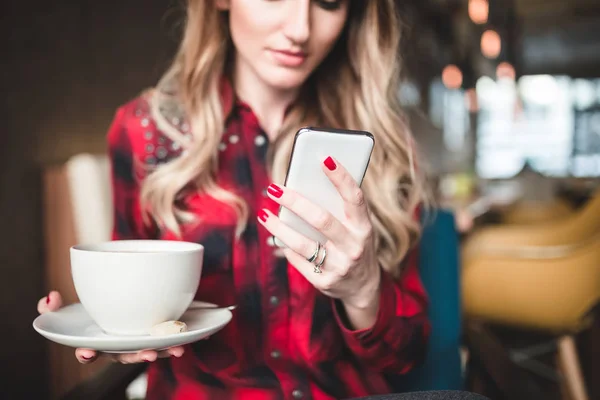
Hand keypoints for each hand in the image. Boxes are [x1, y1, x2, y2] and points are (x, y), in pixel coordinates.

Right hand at [37, 291, 184, 363]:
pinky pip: (169, 341)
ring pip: (151, 351)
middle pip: (126, 356)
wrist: (123, 306)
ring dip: (164, 352)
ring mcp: (137, 343)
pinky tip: (197, 337)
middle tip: (146, 354)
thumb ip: (53, 306)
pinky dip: (183, 340)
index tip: (88, 351)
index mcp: (95, 341)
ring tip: (176, 350)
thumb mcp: (69, 308)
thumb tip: (50, 297)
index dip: (87, 353)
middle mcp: (117, 346)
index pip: (87, 352)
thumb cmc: (91, 312)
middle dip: (137, 357)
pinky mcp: (155, 337)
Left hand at [258, 156, 380, 312]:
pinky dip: (285, 246)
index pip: (355, 198)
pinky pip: (298, 260)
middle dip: (295, 202)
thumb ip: (339, 208)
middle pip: (321, 219)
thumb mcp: (357, 227)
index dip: (341, 177)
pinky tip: (277, 235)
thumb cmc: (354, 244)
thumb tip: (306, 182)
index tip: (324, 157)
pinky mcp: (324, 281)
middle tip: (273, 188)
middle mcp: (354, 247)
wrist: (362, 286)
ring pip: (303, 243)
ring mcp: (339, 266)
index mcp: (364, 227)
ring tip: (264, 214)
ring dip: (279, 227)